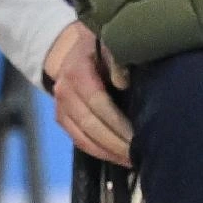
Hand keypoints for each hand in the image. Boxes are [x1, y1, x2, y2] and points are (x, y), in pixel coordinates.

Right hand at [43, 21, 132, 166]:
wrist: (71, 48)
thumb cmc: (99, 46)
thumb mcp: (109, 42)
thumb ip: (116, 58)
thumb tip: (123, 81)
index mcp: (77, 73)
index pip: (97, 103)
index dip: (118, 122)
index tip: (140, 135)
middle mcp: (65, 92)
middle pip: (90, 125)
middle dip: (116, 143)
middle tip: (141, 153)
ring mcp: (61, 108)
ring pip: (83, 138)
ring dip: (109, 152)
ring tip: (133, 160)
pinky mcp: (62, 119)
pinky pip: (80, 142)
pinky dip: (100, 152)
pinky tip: (120, 157)